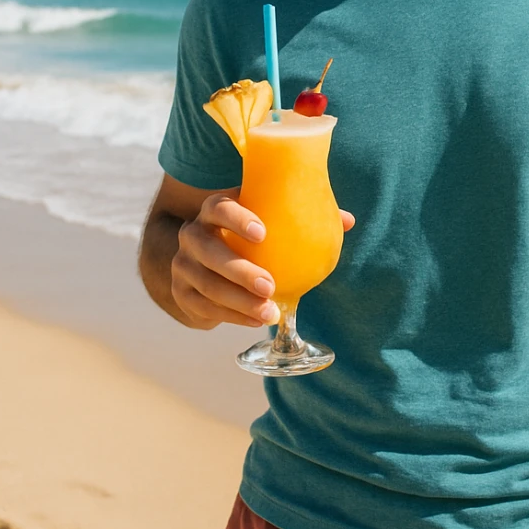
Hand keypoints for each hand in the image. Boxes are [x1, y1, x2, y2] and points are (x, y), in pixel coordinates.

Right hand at [171, 193, 354, 330]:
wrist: (200, 262)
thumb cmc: (245, 237)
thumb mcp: (266, 221)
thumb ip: (301, 217)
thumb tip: (347, 220)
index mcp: (213, 210)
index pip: (219, 207)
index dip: (238, 219)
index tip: (263, 233)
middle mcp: (192, 234)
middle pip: (209, 251)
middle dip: (240, 270)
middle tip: (271, 286)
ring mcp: (182, 265)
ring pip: (207, 284)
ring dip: (239, 301)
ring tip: (269, 314)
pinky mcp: (181, 293)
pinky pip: (204, 307)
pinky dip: (232, 316)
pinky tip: (255, 320)